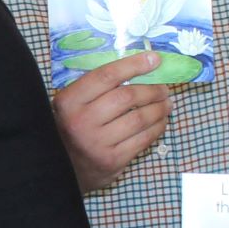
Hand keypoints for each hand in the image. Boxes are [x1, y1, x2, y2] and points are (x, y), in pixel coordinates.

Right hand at [55, 52, 172, 190]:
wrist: (62, 168)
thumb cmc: (73, 127)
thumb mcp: (73, 104)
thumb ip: (97, 87)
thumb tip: (139, 66)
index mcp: (70, 101)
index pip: (106, 76)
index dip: (134, 65)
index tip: (155, 59)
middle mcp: (81, 121)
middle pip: (127, 97)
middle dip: (152, 89)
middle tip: (164, 88)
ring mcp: (97, 144)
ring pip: (139, 119)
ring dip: (159, 108)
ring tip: (167, 103)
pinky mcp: (112, 161)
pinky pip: (143, 139)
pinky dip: (157, 127)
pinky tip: (161, 121)